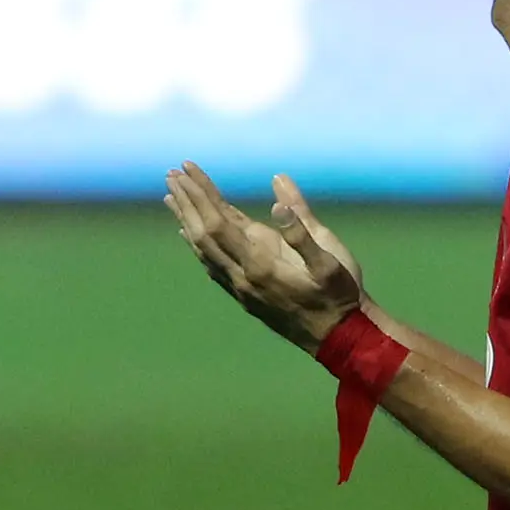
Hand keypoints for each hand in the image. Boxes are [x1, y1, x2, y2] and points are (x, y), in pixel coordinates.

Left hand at [163, 163, 366, 350]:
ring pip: (204, 250)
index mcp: (260, 264)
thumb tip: (278, 191)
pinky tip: (189, 235)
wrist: (339, 340)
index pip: (219, 222)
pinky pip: (212, 264)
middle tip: (170, 174)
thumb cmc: (339, 296)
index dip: (201, 193)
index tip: (187, 168)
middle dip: (188, 201)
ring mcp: (241, 288)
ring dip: (186, 220)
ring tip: (171, 197)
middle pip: (203, 234)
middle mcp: (242, 277)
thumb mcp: (330, 261)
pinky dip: (197, 244)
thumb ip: (302, 228)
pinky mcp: (245, 295)